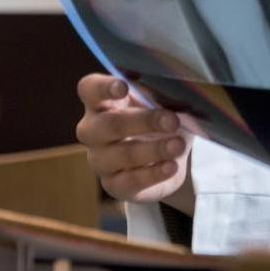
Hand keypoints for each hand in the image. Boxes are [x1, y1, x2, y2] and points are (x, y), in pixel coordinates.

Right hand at [74, 74, 193, 208]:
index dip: (103, 88)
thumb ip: (161, 94)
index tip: (124, 87)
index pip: (90, 90)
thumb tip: (175, 85)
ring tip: (178, 145)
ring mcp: (101, 160)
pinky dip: (153, 174)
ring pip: (121, 155)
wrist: (170, 159)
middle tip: (172, 120)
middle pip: (109, 124)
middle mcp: (94, 131)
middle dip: (143, 121)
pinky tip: (170, 167)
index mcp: (103, 103)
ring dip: (153, 149)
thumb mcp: (163, 104)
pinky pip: (131, 181)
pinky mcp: (114, 185)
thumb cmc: (160, 122)